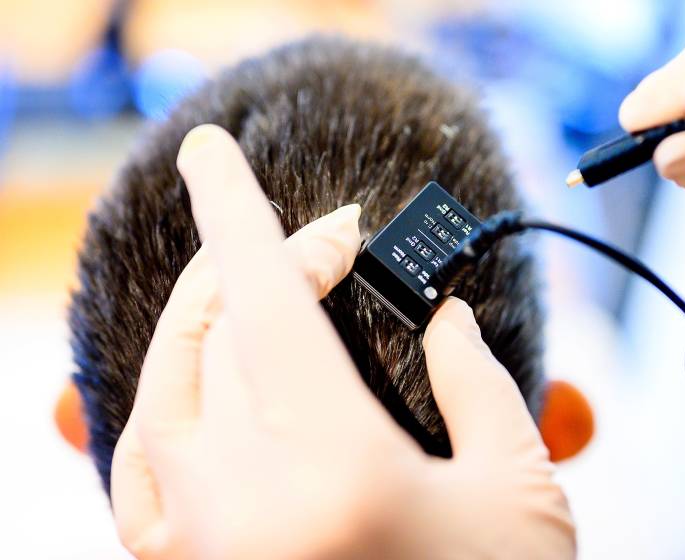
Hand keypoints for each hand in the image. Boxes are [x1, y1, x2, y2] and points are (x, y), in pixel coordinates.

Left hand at [111, 124, 575, 559]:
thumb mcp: (516, 492)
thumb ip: (477, 385)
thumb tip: (443, 315)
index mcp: (331, 474)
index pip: (261, 301)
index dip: (238, 212)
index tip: (216, 153)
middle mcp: (241, 508)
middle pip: (219, 332)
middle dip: (267, 265)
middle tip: (326, 244)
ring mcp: (198, 548)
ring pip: (164, 390)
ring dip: (205, 319)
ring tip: (255, 287)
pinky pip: (142, 466)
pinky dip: (169, 403)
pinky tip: (203, 384)